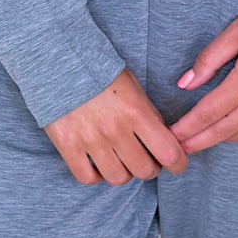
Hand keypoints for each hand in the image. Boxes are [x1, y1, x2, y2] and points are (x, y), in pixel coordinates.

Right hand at [45, 68, 190, 185]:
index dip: (178, 164)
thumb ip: (148, 114)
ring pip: (118, 178)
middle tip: (147, 158)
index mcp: (136, 112)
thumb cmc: (100, 70)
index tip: (177, 164)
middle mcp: (115, 130)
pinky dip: (96, 176)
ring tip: (122, 161)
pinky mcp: (67, 145)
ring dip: (124, 173)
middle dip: (151, 168)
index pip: (168, 152)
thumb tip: (162, 139)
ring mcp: (90, 140)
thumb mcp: (133, 86)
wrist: (59, 60)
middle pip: (145, 171)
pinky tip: (98, 163)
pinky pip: (87, 178)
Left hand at [168, 15, 237, 154]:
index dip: (188, 127)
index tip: (173, 137)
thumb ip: (209, 59)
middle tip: (181, 151)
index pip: (209, 112)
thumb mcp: (237, 32)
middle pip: (225, 129)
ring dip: (227, 140)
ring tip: (209, 140)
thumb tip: (184, 83)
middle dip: (200, 141)